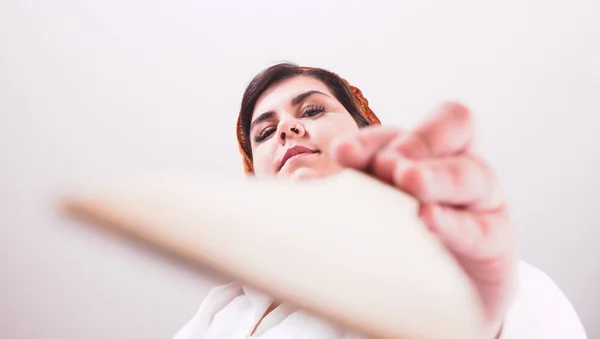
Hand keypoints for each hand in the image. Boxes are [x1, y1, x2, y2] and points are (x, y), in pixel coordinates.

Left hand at [331, 102, 517, 337]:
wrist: (444, 293)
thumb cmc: (404, 239)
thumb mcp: (378, 207)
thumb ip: (354, 189)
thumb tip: (300, 181)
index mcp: (424, 152)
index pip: (405, 129)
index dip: (373, 137)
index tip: (341, 154)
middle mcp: (456, 163)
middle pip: (450, 127)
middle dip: (413, 142)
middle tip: (385, 165)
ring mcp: (481, 199)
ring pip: (470, 172)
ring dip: (436, 174)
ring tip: (409, 182)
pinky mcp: (495, 238)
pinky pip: (480, 227)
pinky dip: (453, 223)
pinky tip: (430, 220)